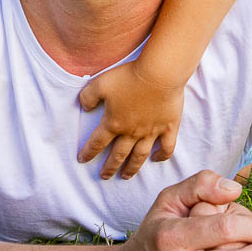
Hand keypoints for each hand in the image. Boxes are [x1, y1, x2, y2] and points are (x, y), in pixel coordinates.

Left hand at [77, 60, 183, 179]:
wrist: (159, 73)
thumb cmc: (129, 77)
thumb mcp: (100, 83)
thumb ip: (88, 97)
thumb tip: (84, 107)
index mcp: (113, 123)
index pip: (97, 143)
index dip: (88, 152)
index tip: (82, 160)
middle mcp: (131, 132)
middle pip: (118, 155)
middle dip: (109, 167)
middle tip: (104, 177)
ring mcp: (151, 132)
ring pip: (139, 156)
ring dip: (132, 168)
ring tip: (125, 176)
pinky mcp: (168, 127)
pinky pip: (166, 147)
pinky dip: (161, 156)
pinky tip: (156, 159)